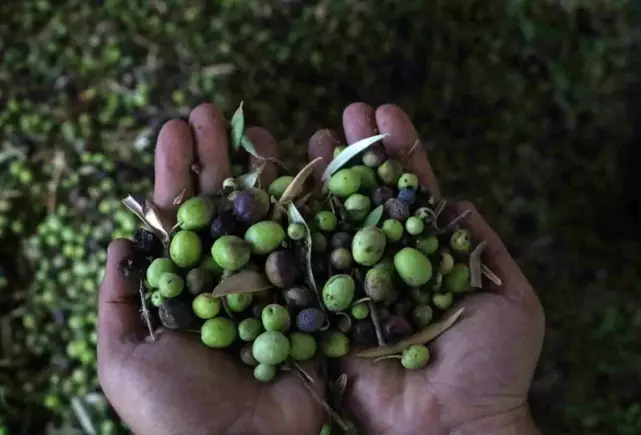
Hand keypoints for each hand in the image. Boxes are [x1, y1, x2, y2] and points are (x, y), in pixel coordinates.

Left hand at [98, 104, 323, 434]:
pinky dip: (314, 208)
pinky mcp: (313, 300)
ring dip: (262, 171)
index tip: (175, 129)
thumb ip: (120, 299)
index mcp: (188, 288)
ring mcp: (274, 286)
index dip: (177, 174)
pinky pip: (315, 247)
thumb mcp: (124, 357)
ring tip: (254, 128)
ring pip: (268, 217)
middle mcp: (231, 281)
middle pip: (225, 208)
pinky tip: (312, 168)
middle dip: (216, 159)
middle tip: (210, 113)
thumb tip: (119, 238)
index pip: (182, 219)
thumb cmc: (173, 412)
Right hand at [307, 103, 544, 434]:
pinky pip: (308, 267)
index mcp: (427, 257)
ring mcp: (352, 286)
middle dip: (359, 155)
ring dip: (326, 180)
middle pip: (368, 199)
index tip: (387, 113)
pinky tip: (287, 190)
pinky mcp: (324, 313)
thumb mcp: (509, 294)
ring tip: (315, 135)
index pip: (410, 194)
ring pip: (336, 223)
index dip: (400, 153)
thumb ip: (479, 244)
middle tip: (346, 113)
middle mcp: (386, 265)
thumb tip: (454, 200)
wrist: (453, 424)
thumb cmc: (491, 364)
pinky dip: (297, 229)